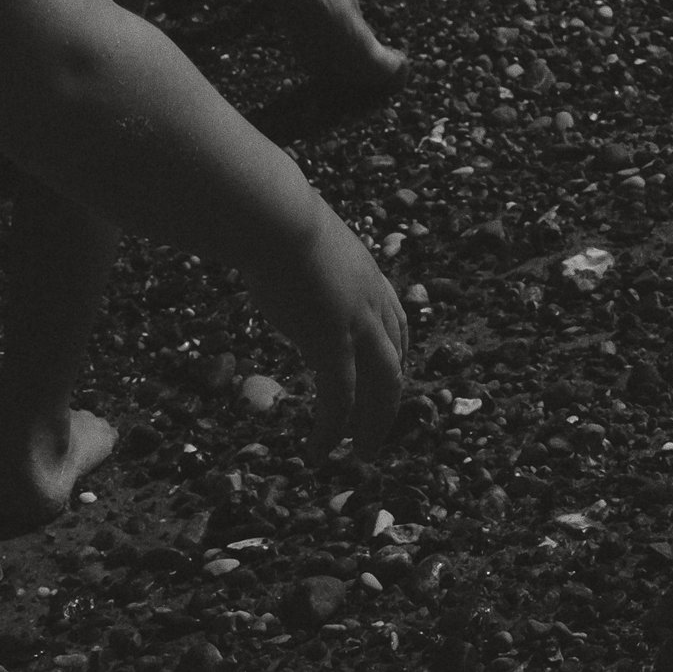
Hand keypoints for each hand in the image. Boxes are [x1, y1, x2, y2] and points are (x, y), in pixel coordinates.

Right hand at [245, 200, 408, 458]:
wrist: (277, 218)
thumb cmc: (276, 218)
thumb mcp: (305, 240)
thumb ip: (307, 260)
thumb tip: (282, 262)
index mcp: (367, 276)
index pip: (396, 324)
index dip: (395, 355)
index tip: (390, 377)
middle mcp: (371, 302)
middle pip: (393, 362)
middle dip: (387, 402)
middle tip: (376, 432)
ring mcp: (356, 324)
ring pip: (381, 386)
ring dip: (373, 424)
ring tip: (361, 454)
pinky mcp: (332, 342)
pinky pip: (339, 398)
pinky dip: (332, 427)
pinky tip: (319, 449)